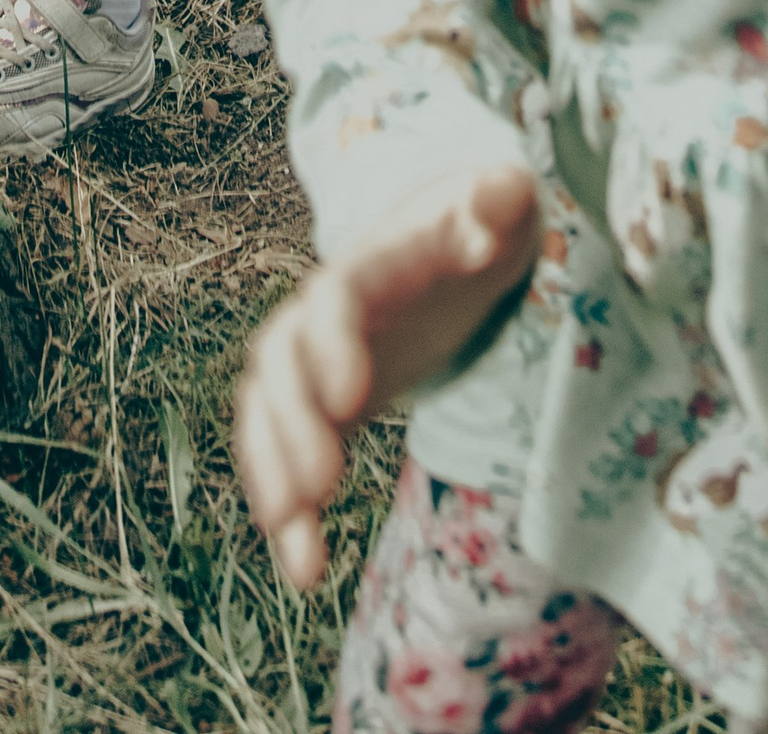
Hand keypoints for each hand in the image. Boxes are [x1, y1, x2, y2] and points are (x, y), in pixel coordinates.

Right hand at [234, 166, 539, 592]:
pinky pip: (282, 454)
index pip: (333, 296)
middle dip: (291, 424)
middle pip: (280, 361)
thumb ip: (499, 199)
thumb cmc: (484, 219)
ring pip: (265, 415)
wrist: (456, 234)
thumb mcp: (502, 202)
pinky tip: (305, 569)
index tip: (351, 399)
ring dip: (273, 480)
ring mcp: (316, 359)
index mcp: (370, 263)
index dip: (332, 343)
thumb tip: (498, 203)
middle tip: (321, 488)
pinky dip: (286, 509)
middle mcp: (325, 312)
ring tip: (304, 558)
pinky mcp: (321, 404)